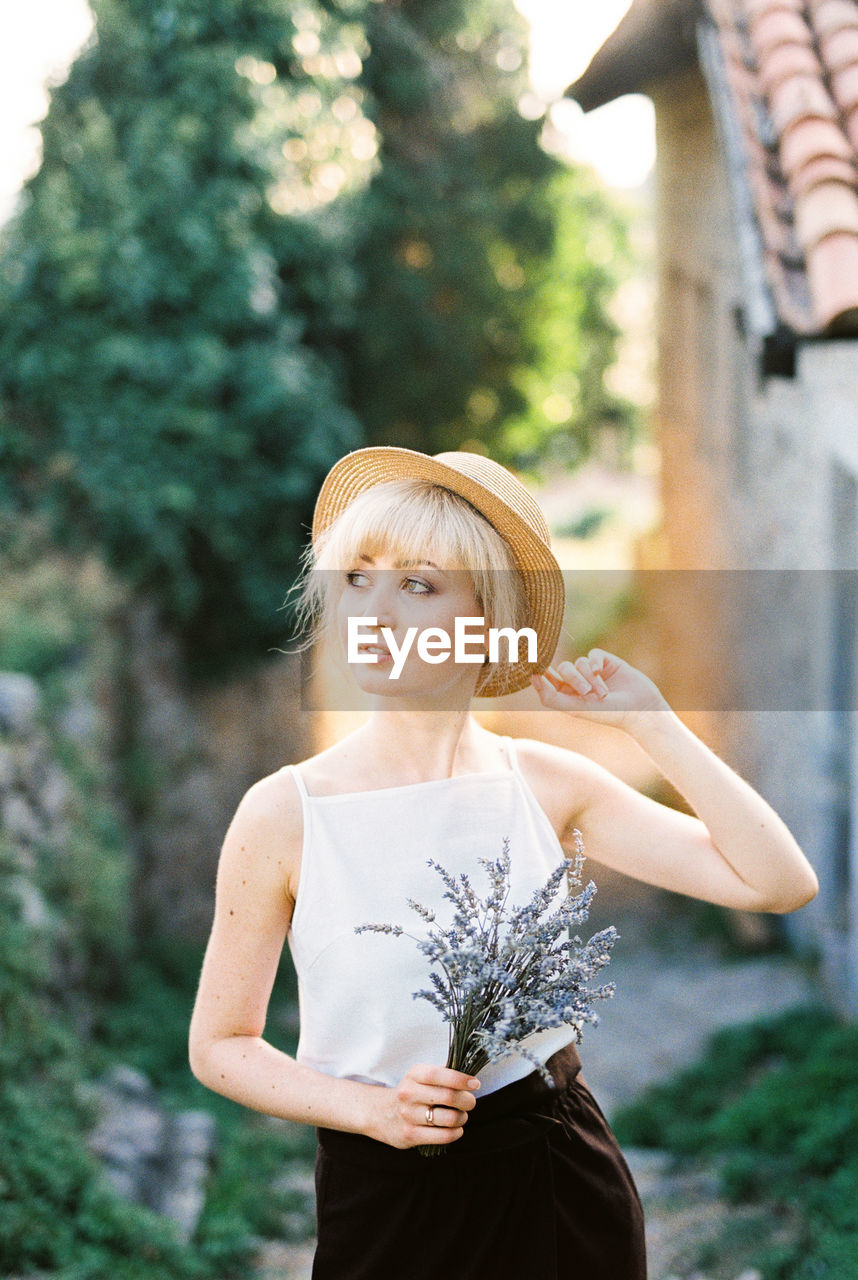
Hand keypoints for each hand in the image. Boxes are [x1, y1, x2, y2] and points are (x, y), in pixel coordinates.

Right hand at [370, 1063, 479, 1148]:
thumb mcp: (420, 1076)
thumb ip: (442, 1072)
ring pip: (448, 1118)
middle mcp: (409, 1093)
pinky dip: (456, 1132)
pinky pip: (443, 1136)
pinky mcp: (410, 1135)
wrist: (382, 1114)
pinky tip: (456, 1129)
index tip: (475, 1083)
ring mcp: (408, 1115)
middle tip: (470, 1102)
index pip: (439, 1074)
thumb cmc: (411, 1093)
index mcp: (414, 1075)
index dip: (460, 1078)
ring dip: (462, 1118)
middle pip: (448, 1097)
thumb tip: (468, 1071)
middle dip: (467, 1100)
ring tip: (461, 1116)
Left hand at [531, 648, 668, 730]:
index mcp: (567, 695)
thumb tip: (532, 678)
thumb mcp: (575, 708)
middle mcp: (578, 682)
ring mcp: (592, 671)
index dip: (541, 672)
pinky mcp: (605, 661)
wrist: (639, 709)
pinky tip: (601, 672)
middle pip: (564, 668)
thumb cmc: (606, 714)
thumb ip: (551, 697)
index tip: (534, 667)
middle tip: (587, 692)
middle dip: (574, 678)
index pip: (548, 679)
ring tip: (604, 693)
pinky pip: (592, 654)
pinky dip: (594, 663)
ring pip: (579, 662)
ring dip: (590, 677)